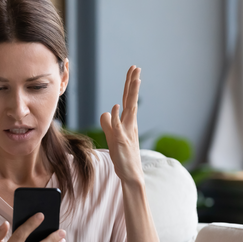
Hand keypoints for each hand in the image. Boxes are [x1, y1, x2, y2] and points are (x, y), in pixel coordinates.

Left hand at [100, 66, 144, 184]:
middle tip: (137, 68)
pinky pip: (118, 127)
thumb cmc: (123, 156)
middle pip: (131, 100)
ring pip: (130, 109)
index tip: (133, 71)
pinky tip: (116, 106)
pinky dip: (117, 117)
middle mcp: (130, 124)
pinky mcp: (121, 141)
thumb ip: (109, 123)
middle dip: (133, 83)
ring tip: (135, 79)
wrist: (130, 174)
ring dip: (132, 94)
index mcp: (128, 121)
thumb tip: (106, 112)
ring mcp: (126, 132)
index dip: (130, 85)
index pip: (128, 99)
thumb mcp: (112, 136)